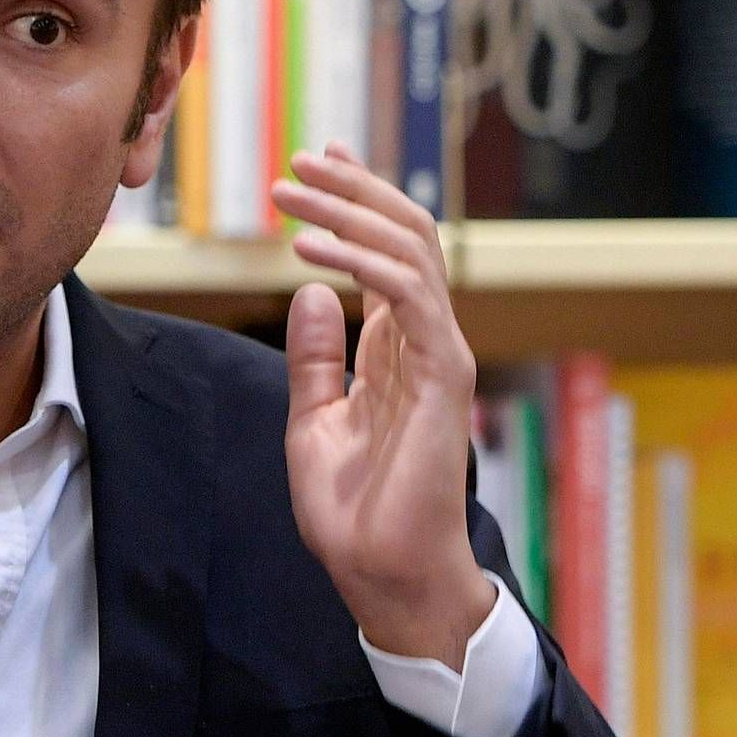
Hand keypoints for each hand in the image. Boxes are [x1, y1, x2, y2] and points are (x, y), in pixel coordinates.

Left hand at [272, 142, 494, 667]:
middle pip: (405, 235)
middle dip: (352, 190)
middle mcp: (427, 340)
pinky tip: (312, 253)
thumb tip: (307, 293)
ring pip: (412, 252)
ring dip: (349, 213)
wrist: (383, 576)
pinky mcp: (445, 379)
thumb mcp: (313, 419)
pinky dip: (365, 265)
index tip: (319, 160)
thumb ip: (314, 357)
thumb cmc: (354, 511)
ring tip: (291, 195)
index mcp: (399, 347)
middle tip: (297, 163)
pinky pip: (413, 301)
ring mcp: (441, 356)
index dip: (358, 200)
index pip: (388, 251)